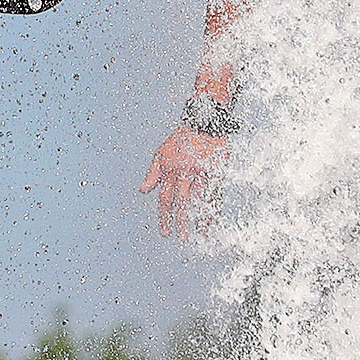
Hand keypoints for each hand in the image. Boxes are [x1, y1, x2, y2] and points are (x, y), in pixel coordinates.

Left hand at [139, 126, 228, 240]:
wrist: (203, 121)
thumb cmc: (182, 138)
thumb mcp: (161, 153)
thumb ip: (152, 173)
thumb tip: (143, 190)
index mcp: (171, 169)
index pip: (166, 197)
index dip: (165, 215)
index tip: (165, 231)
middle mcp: (185, 172)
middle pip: (182, 201)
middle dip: (181, 221)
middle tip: (181, 237)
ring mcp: (201, 171)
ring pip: (199, 198)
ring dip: (199, 217)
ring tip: (200, 234)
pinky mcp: (216, 169)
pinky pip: (215, 191)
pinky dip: (214, 206)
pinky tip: (214, 217)